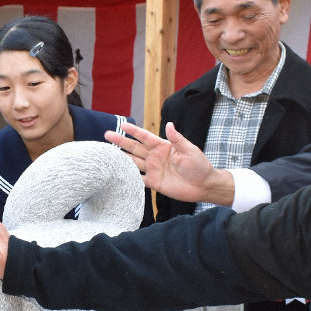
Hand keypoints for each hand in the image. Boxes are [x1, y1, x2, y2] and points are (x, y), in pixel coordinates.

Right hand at [105, 121, 234, 206]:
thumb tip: (168, 124)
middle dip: (121, 141)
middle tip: (107, 135)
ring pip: (133, 162)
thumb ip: (177, 139)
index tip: (122, 124)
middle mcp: (156, 157)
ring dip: (121, 157)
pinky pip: (138, 178)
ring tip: (107, 153)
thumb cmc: (199, 166)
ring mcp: (153, 169)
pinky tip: (117, 173)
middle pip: (135, 148)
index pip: (145, 137)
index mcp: (163, 146)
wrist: (203, 185)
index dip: (133, 131)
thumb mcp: (189, 150)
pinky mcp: (154, 182)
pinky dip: (128, 176)